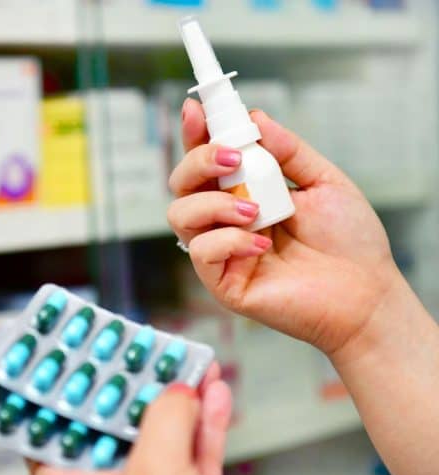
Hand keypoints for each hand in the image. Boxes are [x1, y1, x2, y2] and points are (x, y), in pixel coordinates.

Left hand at [30, 364, 231, 474]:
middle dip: (134, 385)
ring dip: (179, 397)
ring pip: (160, 435)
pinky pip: (194, 455)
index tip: (63, 360)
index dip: (52, 394)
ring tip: (190, 362)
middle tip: (142, 351)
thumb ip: (164, 420)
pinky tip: (215, 394)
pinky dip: (205, 425)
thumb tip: (176, 390)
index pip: (47, 432)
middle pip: (112, 424)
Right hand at [167, 99, 401, 358]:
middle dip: (198, 161)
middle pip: (181, 183)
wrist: (367, 294)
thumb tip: (255, 118)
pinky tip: (261, 246)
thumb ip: (288, 151)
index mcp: (246, 193)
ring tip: (255, 211)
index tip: (197, 109)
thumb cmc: (349, 242)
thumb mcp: (325, 182)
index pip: (207, 161)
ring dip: (212, 204)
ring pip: (179, 216)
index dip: (196, 134)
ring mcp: (222, 252)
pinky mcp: (223, 283)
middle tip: (234, 159)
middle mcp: (226, 220)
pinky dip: (227, 241)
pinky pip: (201, 252)